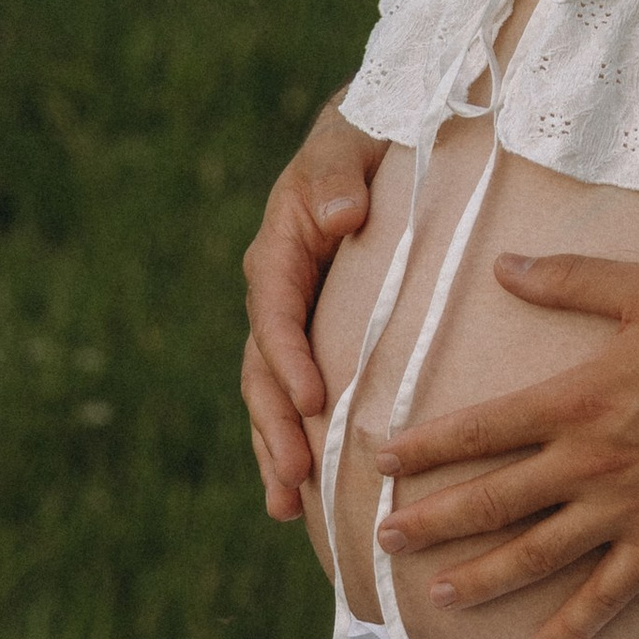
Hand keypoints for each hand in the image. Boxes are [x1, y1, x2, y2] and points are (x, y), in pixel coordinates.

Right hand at [241, 92, 386, 518]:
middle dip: (275, 427)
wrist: (376, 133)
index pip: (275, 313)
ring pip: (270, 394)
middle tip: (297, 478)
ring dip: (274, 448)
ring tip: (286, 505)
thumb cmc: (364, 136)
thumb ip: (335, 174)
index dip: (288, 361)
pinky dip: (290, 441)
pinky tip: (297, 496)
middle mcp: (276, 291)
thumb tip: (339, 216)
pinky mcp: (312, 338)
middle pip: (263, 370)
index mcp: (279, 250)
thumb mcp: (346, 142)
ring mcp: (291, 319)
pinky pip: (293, 395)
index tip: (312, 401)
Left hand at [371, 253, 638, 638]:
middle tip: (380, 538)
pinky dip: (573, 625)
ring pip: (536, 554)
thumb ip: (569, 279)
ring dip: (480, 576)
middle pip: (492, 499)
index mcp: (577, 399)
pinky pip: (609, 592)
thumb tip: (502, 265)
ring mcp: (627, 509)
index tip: (378, 457)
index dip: (424, 446)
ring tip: (434, 593)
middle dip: (430, 520)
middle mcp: (590, 462)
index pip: (481, 429)